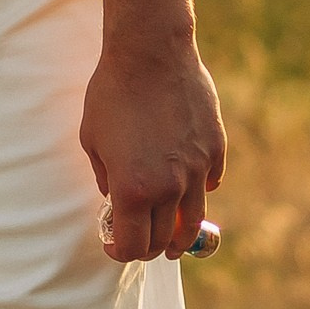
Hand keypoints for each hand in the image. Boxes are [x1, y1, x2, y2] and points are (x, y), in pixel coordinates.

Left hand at [81, 34, 226, 262]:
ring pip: (193, 221)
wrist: (151, 55)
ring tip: (172, 240)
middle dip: (149, 248)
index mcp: (133, 191)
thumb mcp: (93, 142)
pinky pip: (210, 185)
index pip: (133, 247)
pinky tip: (187, 189)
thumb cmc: (112, 95)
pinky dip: (198, 193)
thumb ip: (106, 179)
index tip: (114, 246)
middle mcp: (170, 188)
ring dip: (179, 235)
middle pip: (164, 241)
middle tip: (140, 243)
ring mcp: (198, 170)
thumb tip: (115, 201)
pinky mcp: (216, 149)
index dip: (120, 253)